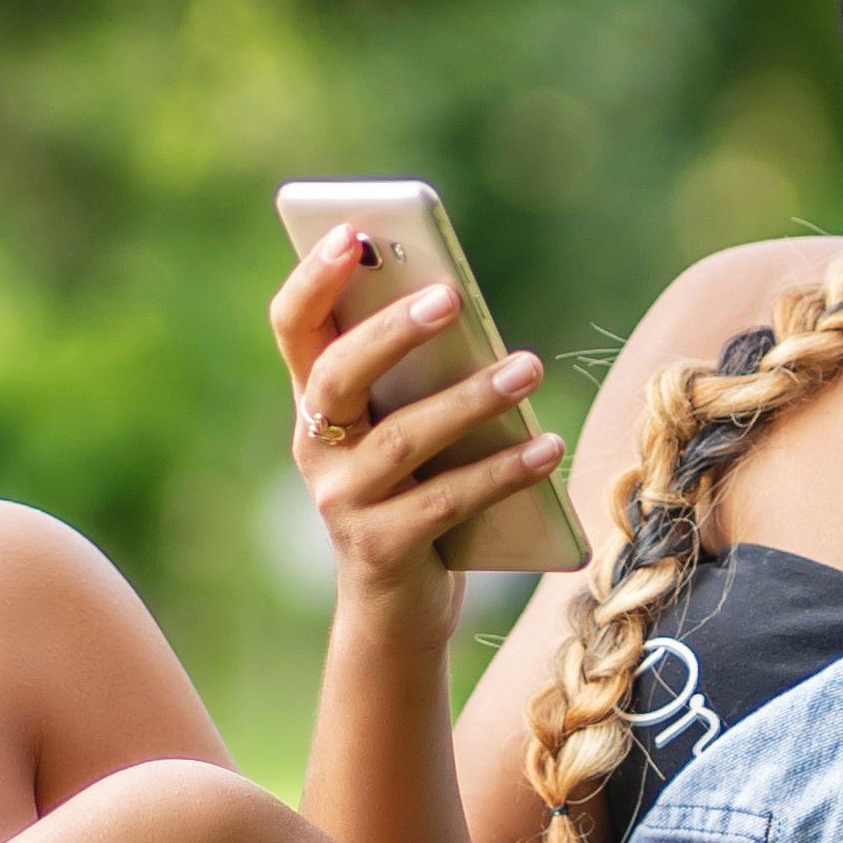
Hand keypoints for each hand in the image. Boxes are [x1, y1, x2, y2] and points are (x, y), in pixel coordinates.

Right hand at [267, 228, 569, 633]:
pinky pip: (447, 501)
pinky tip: (548, 447)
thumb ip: (418, 375)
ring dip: (472, 398)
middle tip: (450, 295)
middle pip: (338, 375)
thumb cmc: (413, 495)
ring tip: (529, 367)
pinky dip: (503, 471)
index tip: (354, 232)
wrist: (396, 610)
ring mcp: (341, 501)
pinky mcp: (380, 548)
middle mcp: (314, 447)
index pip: (294, 326)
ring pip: (403, 438)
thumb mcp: (408, 428)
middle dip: (392, 332)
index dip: (314, 278)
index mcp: (315, 403)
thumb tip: (465, 308)